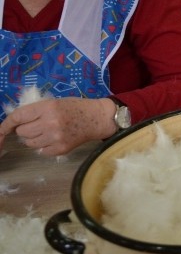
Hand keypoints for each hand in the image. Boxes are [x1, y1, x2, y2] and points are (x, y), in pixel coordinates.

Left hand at [0, 97, 115, 155]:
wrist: (98, 118)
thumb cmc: (76, 107)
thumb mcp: (55, 103)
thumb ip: (36, 110)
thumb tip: (15, 123)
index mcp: (47, 108)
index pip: (18, 117)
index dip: (7, 124)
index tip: (3, 129)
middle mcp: (49, 123)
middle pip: (22, 132)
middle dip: (26, 129)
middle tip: (39, 124)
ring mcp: (55, 138)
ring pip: (29, 143)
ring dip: (34, 138)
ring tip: (48, 132)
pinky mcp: (60, 149)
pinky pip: (40, 150)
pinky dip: (44, 146)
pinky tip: (56, 139)